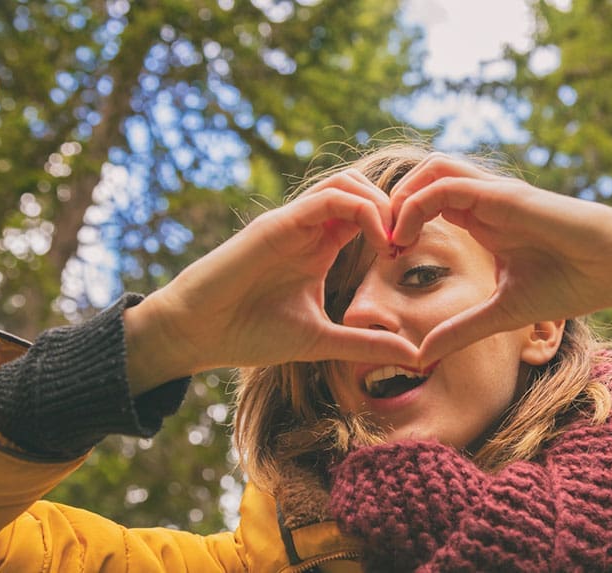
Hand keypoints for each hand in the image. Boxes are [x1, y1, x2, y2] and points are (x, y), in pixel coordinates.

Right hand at [125, 170, 417, 394]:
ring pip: (348, 183)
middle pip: (362, 188)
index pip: (368, 214)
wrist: (198, 334)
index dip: (397, 227)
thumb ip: (364, 344)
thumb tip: (413, 355)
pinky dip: (363, 210)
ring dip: (382, 204)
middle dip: (395, 208)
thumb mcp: (320, 341)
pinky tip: (380, 242)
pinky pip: (329, 198)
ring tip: (395, 242)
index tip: (411, 256)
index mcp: (321, 247)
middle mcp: (309, 228)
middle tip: (411, 243)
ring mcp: (293, 222)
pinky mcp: (278, 223)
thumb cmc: (250, 334)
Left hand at [389, 154, 611, 365]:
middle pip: (422, 177)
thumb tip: (420, 355)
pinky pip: (447, 186)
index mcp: (480, 220)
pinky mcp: (505, 196)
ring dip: (401, 197)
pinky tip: (406, 237)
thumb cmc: (569, 283)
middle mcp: (483, 200)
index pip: (425, 201)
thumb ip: (461, 328)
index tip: (385, 257)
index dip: (398, 223)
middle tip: (379, 242)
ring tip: (391, 237)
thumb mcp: (501, 313)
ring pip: (432, 169)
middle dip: (391, 203)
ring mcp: (494, 193)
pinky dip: (417, 204)